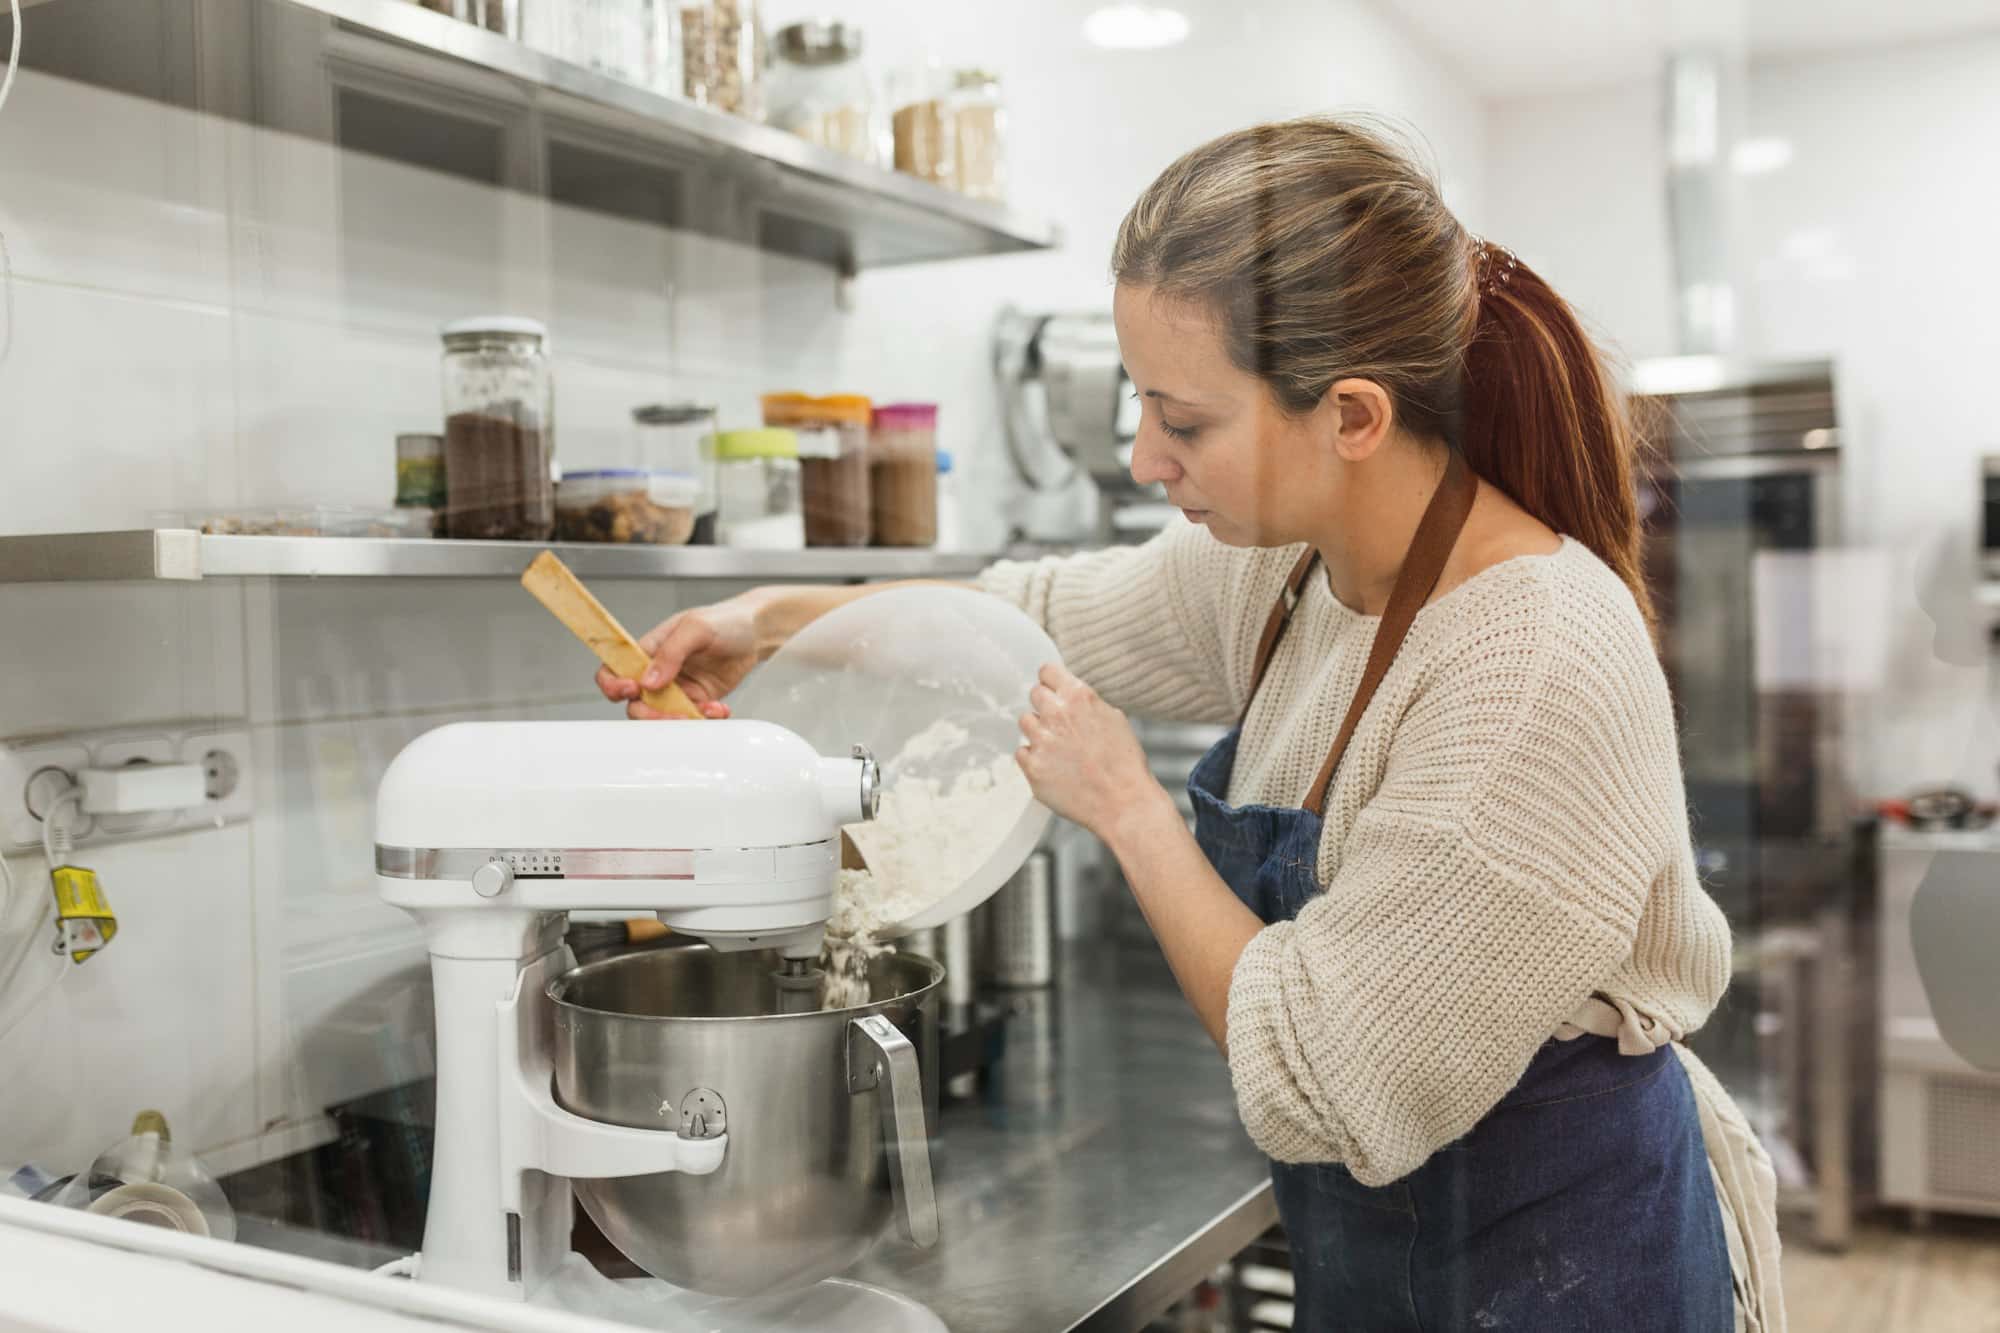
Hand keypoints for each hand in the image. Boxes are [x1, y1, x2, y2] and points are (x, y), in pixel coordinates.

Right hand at [596, 595, 762, 719]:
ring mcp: (677, 689)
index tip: (632, 690)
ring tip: (711, 709)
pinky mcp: (697, 701)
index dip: (614, 685)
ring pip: (664, 717)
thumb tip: (649, 681)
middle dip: (653, 715)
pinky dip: (704, 720)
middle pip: (637, 704)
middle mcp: (658, 672)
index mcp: (648, 650)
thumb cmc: (725, 620)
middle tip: (678, 713)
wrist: (757, 632)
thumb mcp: (697, 627)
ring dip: (684, 720)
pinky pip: (692, 719)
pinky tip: (721, 709)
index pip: (615, 670)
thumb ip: (671, 652)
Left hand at [1016, 664, 1167, 844]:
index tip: (1053, 690)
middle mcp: (1056, 714)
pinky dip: (1035, 758)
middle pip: (1034, 694)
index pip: (1047, 671)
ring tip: (1060, 749)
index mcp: (1078, 696)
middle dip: (1045, 706)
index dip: (1051, 681)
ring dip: (1039, 731)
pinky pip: (1022, 752)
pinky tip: (1055, 767)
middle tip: (1060, 724)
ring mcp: (1041, 740)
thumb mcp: (1114, 719)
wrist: (1124, 803)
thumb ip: (1086, 703)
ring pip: (1025, 722)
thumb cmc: (1125, 763)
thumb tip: (1069, 695)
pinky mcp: (1032, 766)